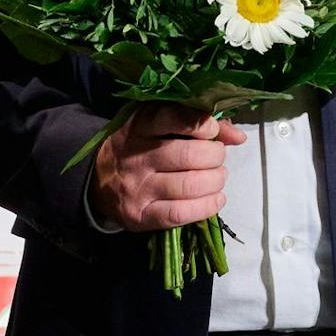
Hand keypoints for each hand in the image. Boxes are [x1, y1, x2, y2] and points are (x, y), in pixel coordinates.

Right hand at [89, 104, 245, 231]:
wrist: (98, 181)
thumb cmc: (138, 147)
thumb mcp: (156, 126)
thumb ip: (196, 124)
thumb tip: (237, 136)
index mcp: (139, 127)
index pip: (172, 119)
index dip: (202, 124)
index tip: (212, 130)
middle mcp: (136, 156)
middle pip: (188, 156)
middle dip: (215, 156)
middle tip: (217, 157)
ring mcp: (138, 188)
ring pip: (189, 185)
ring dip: (215, 181)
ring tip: (218, 178)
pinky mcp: (140, 216)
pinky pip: (180, 213)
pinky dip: (207, 206)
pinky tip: (216, 199)